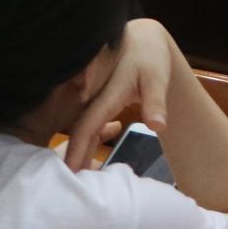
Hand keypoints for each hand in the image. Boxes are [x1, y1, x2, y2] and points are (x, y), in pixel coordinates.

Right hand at [64, 19, 178, 170]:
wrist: (143, 39)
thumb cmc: (150, 58)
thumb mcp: (157, 78)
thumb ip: (156, 102)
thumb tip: (158, 126)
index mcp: (105, 94)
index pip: (86, 127)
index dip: (77, 149)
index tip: (69, 172)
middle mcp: (92, 97)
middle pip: (78, 132)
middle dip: (73, 158)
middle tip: (69, 189)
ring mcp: (91, 98)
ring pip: (80, 129)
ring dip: (78, 151)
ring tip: (77, 179)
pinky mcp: (93, 100)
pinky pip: (86, 124)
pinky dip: (86, 142)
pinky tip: (87, 160)